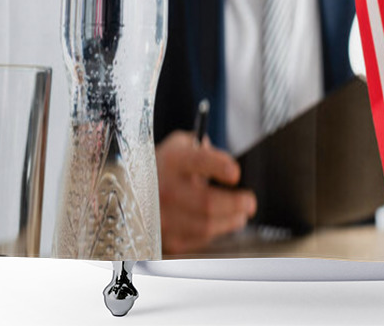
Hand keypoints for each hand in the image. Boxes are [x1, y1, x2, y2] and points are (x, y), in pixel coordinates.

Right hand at [156, 130, 256, 255]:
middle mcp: (163, 189)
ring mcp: (161, 217)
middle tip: (250, 202)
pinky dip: (215, 232)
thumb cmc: (166, 164)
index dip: (220, 167)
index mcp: (172, 160)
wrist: (134, 187)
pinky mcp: (163, 238)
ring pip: (205, 225)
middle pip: (207, 202)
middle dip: (236, 203)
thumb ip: (205, 147)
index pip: (199, 161)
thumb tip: (229, 162)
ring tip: (241, 215)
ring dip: (230, 221)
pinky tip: (221, 223)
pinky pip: (198, 239)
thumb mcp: (182, 144)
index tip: (236, 174)